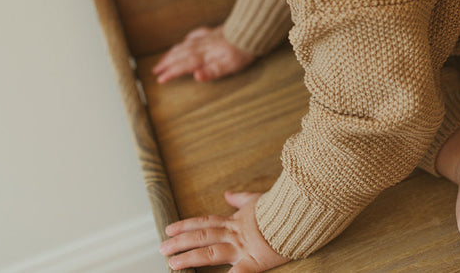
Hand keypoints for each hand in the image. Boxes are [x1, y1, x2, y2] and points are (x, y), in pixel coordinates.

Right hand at [152, 26, 254, 83]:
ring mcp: (206, 38)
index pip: (183, 65)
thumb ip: (212, 71)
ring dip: (172, 53)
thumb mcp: (230, 66)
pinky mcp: (212, 33)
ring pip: (184, 46)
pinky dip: (186, 40)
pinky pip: (194, 36)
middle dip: (166, 63)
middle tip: (155, 71)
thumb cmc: (242, 51)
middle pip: (180, 55)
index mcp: (204, 56)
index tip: (160, 79)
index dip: (171, 72)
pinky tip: (184, 41)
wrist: (251, 31)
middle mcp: (201, 46)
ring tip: (163, 60)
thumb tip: (196, 76)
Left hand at [160, 191, 290, 271]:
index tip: (169, 229)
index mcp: (235, 221)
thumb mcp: (258, 200)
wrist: (298, 213)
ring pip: (209, 253)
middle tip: (161, 248)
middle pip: (201, 237)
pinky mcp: (253, 262)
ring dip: (189, 259)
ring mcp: (242, 249)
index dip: (185, 226)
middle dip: (180, 243)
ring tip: (172, 264)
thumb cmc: (282, 207)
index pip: (205, 222)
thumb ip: (241, 199)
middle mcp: (234, 234)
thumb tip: (228, 194)